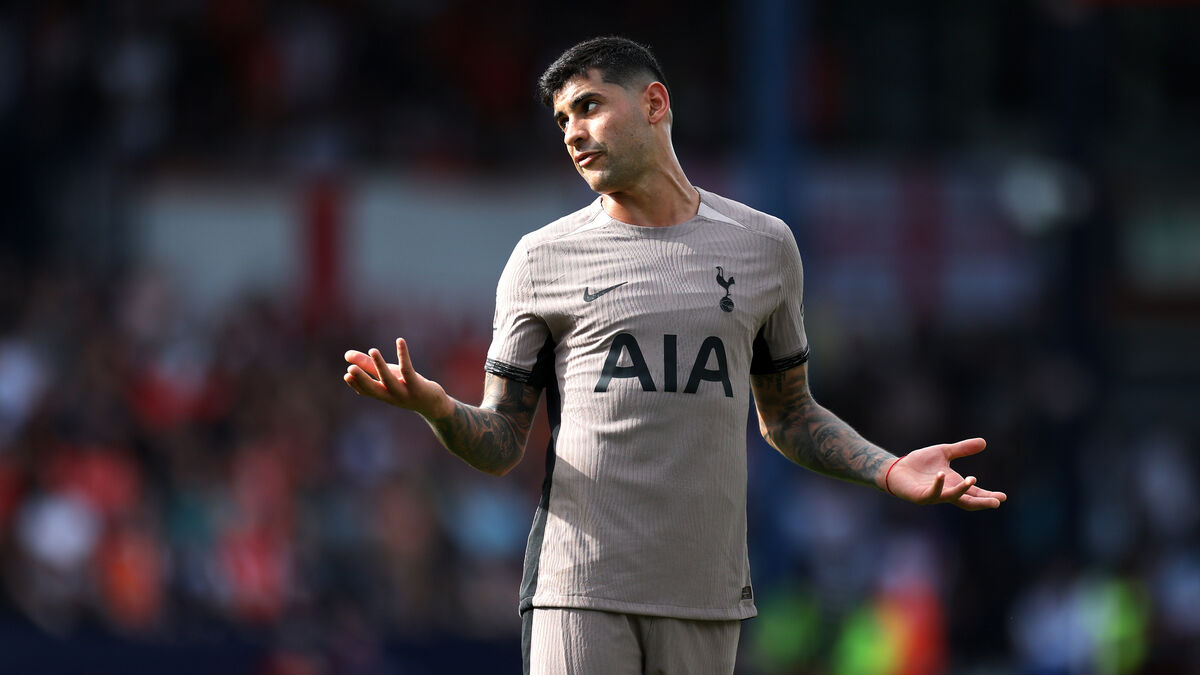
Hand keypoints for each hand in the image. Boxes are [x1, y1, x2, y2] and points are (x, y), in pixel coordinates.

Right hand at [343, 338, 452, 417]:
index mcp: (383, 394)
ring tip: (372, 351)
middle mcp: (392, 396)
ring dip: (380, 365)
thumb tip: (346, 355)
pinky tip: (400, 341)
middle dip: (362, 379)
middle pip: (374, 389)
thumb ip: (368, 366)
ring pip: (390, 379)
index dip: (356, 384)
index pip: (366, 391)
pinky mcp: (418, 386)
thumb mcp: (388, 375)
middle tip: (350, 369)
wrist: (433, 404)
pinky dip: (403, 355)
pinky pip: (408, 369)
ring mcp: (405, 392)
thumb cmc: (407, 387)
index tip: (346, 375)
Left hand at [884, 438, 1006, 510]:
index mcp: (954, 484)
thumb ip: (963, 449)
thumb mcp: (944, 452)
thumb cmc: (920, 463)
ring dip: (962, 490)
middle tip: (997, 502)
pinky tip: (941, 474)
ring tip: (972, 480)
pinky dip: (937, 484)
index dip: (988, 496)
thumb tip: (984, 442)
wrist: (897, 469)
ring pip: (951, 497)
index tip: (1003, 497)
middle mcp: (946, 493)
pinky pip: (931, 493)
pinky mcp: (921, 496)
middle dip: (982, 502)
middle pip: (968, 501)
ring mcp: (934, 496)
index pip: (975, 493)